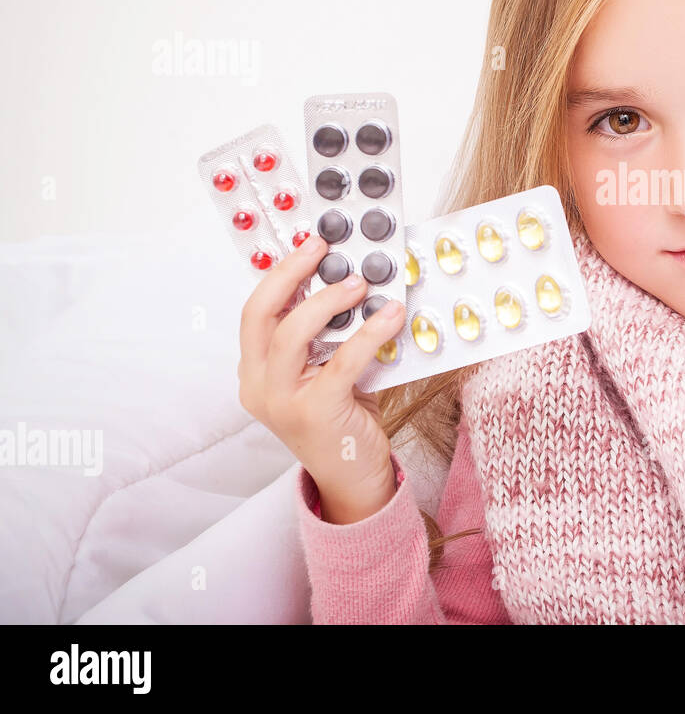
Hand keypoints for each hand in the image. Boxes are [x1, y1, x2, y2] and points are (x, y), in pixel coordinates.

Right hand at [237, 234, 406, 521]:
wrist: (354, 478)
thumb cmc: (343, 419)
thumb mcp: (325, 371)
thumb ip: (328, 336)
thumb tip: (356, 282)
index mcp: (255, 372)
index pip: (255, 312)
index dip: (279, 274)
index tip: (308, 245)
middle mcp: (258, 385)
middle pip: (260, 315)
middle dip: (291, 274)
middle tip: (323, 248)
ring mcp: (281, 401)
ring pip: (291, 335)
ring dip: (327, 301)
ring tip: (359, 282)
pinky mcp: (314, 412)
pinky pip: (340, 362)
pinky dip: (367, 334)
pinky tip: (391, 316)